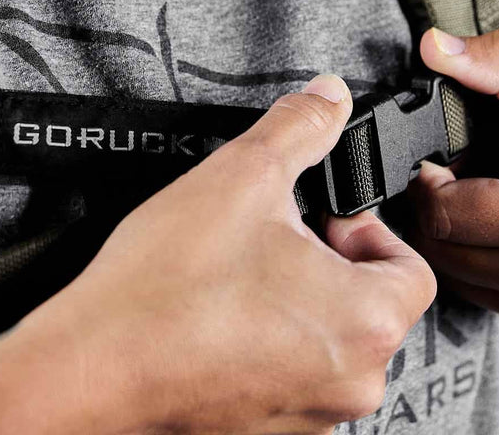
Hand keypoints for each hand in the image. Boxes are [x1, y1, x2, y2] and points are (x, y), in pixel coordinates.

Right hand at [19, 75, 435, 433]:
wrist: (89, 368)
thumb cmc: (165, 288)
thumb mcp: (242, 176)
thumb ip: (300, 127)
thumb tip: (329, 98)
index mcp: (365, 321)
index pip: (409, 266)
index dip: (365, 230)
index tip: (321, 219)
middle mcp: (350, 381)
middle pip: (370, 303)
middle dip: (329, 262)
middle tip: (273, 238)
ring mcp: (309, 416)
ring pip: (328, 338)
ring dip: (298, 300)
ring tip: (240, 274)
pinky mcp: (267, 431)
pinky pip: (292, 372)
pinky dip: (270, 339)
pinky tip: (220, 315)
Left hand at [410, 27, 498, 342]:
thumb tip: (435, 46)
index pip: (442, 215)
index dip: (429, 182)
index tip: (437, 164)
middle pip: (444, 250)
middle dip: (438, 208)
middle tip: (457, 178)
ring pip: (460, 278)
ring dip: (456, 238)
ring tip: (485, 200)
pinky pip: (489, 298)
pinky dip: (480, 265)